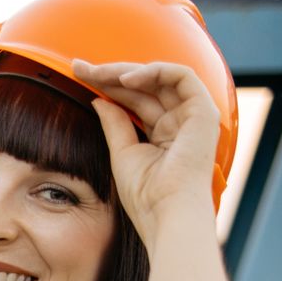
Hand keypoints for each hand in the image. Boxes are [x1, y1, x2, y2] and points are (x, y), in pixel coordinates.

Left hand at [71, 59, 220, 240]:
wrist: (167, 213)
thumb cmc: (146, 195)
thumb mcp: (122, 153)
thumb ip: (114, 124)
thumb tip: (98, 99)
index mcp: (163, 134)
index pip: (135, 100)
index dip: (107, 86)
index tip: (78, 76)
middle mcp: (180, 122)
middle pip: (145, 86)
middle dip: (111, 74)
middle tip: (80, 67)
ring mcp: (193, 116)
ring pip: (160, 76)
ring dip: (127, 70)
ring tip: (98, 73)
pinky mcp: (203, 111)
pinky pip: (181, 75)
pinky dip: (153, 71)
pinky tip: (125, 79)